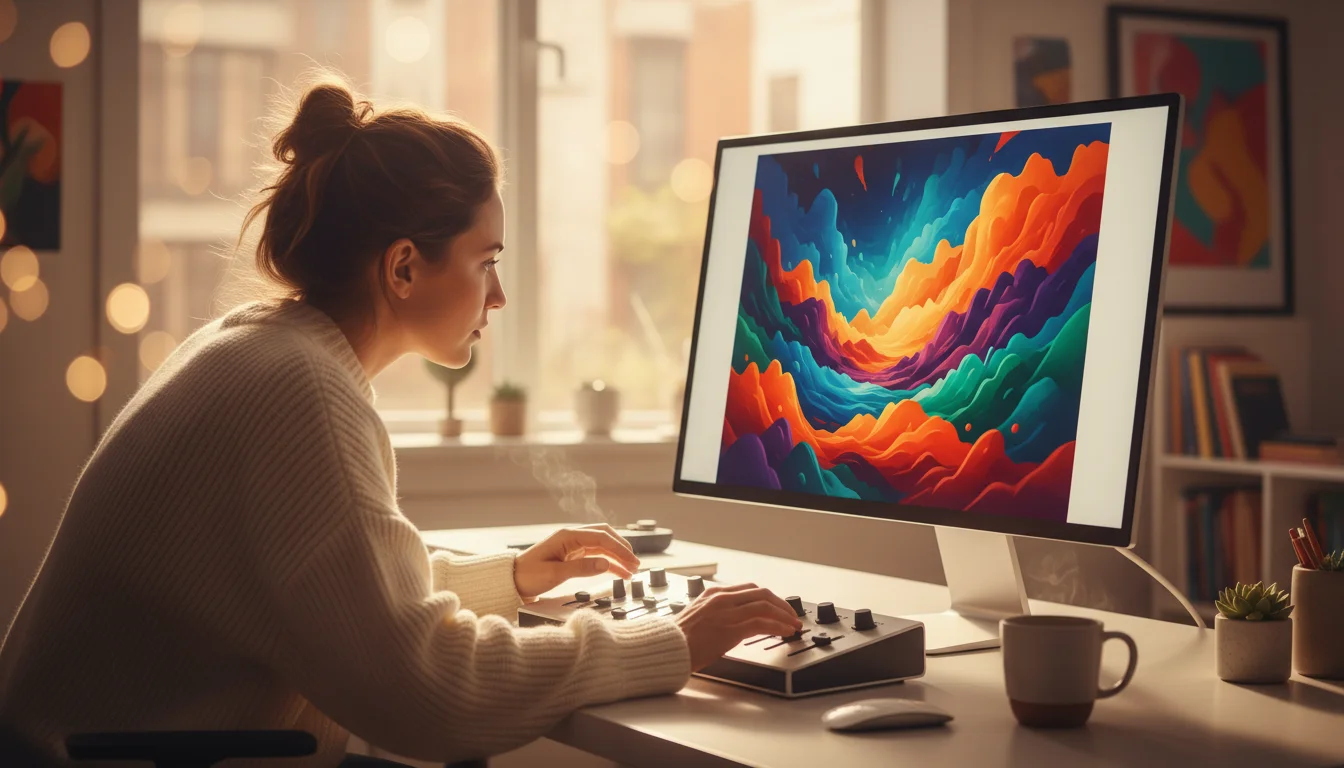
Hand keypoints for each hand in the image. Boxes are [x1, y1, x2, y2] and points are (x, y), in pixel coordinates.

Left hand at [514, 524, 640, 599]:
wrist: (510, 581)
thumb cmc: (528, 576)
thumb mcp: (555, 574)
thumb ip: (582, 568)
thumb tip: (606, 563)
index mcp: (567, 536)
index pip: (601, 537)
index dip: (619, 549)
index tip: (632, 561)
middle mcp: (571, 537)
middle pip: (604, 536)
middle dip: (622, 549)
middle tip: (636, 564)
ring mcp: (572, 545)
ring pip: (602, 546)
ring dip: (617, 556)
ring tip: (631, 571)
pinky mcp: (571, 555)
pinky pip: (595, 555)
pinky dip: (608, 562)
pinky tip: (618, 572)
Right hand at [675, 583, 802, 671]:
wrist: (666, 648)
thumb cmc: (678, 639)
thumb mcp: (698, 616)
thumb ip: (716, 614)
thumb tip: (734, 623)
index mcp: (713, 593)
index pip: (749, 588)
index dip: (769, 597)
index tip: (778, 607)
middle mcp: (722, 598)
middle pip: (762, 593)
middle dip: (781, 604)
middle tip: (791, 615)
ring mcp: (727, 612)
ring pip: (766, 605)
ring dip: (784, 615)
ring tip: (794, 624)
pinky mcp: (731, 628)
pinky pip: (763, 623)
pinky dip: (778, 626)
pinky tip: (786, 632)